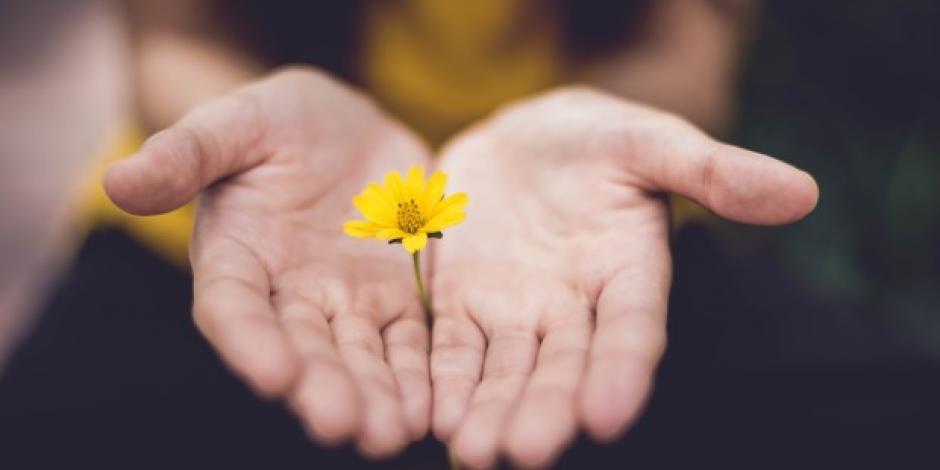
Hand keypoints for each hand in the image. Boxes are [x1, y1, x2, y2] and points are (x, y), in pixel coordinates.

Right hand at [104, 68, 432, 456]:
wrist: (344, 127)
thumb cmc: (275, 122)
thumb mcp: (234, 123)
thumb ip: (186, 153)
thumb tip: (117, 180)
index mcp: (237, 257)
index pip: (234, 307)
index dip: (250, 341)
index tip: (273, 375)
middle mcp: (288, 294)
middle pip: (303, 349)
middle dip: (322, 387)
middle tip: (343, 426)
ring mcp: (346, 301)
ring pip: (360, 357)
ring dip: (375, 397)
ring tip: (392, 434)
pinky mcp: (397, 297)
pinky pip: (409, 341)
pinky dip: (419, 374)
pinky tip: (433, 407)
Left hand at [430, 87, 817, 468]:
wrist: (520, 139)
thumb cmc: (595, 139)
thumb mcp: (649, 140)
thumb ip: (712, 170)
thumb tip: (801, 192)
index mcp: (629, 272)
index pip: (632, 330)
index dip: (622, 371)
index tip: (608, 415)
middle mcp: (574, 307)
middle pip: (563, 366)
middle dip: (546, 409)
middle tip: (526, 451)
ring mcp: (516, 311)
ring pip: (505, 370)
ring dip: (490, 410)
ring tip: (474, 451)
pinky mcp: (462, 304)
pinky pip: (451, 349)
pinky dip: (444, 381)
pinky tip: (433, 416)